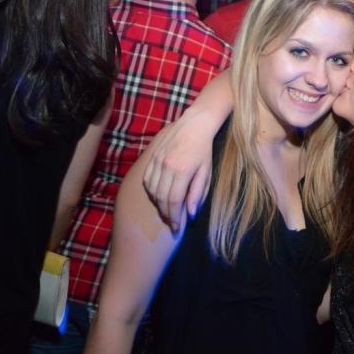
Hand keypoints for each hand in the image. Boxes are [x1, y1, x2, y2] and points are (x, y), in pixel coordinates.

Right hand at [143, 110, 214, 230]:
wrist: (194, 125)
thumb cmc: (204, 150)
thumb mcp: (206, 173)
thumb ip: (198, 193)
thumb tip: (191, 214)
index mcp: (182, 171)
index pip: (173, 201)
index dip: (174, 217)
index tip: (177, 228)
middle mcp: (166, 166)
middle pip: (161, 198)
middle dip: (166, 214)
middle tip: (172, 224)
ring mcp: (157, 160)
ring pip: (151, 190)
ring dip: (158, 204)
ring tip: (167, 211)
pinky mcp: (152, 157)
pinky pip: (147, 179)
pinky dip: (151, 191)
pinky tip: (159, 196)